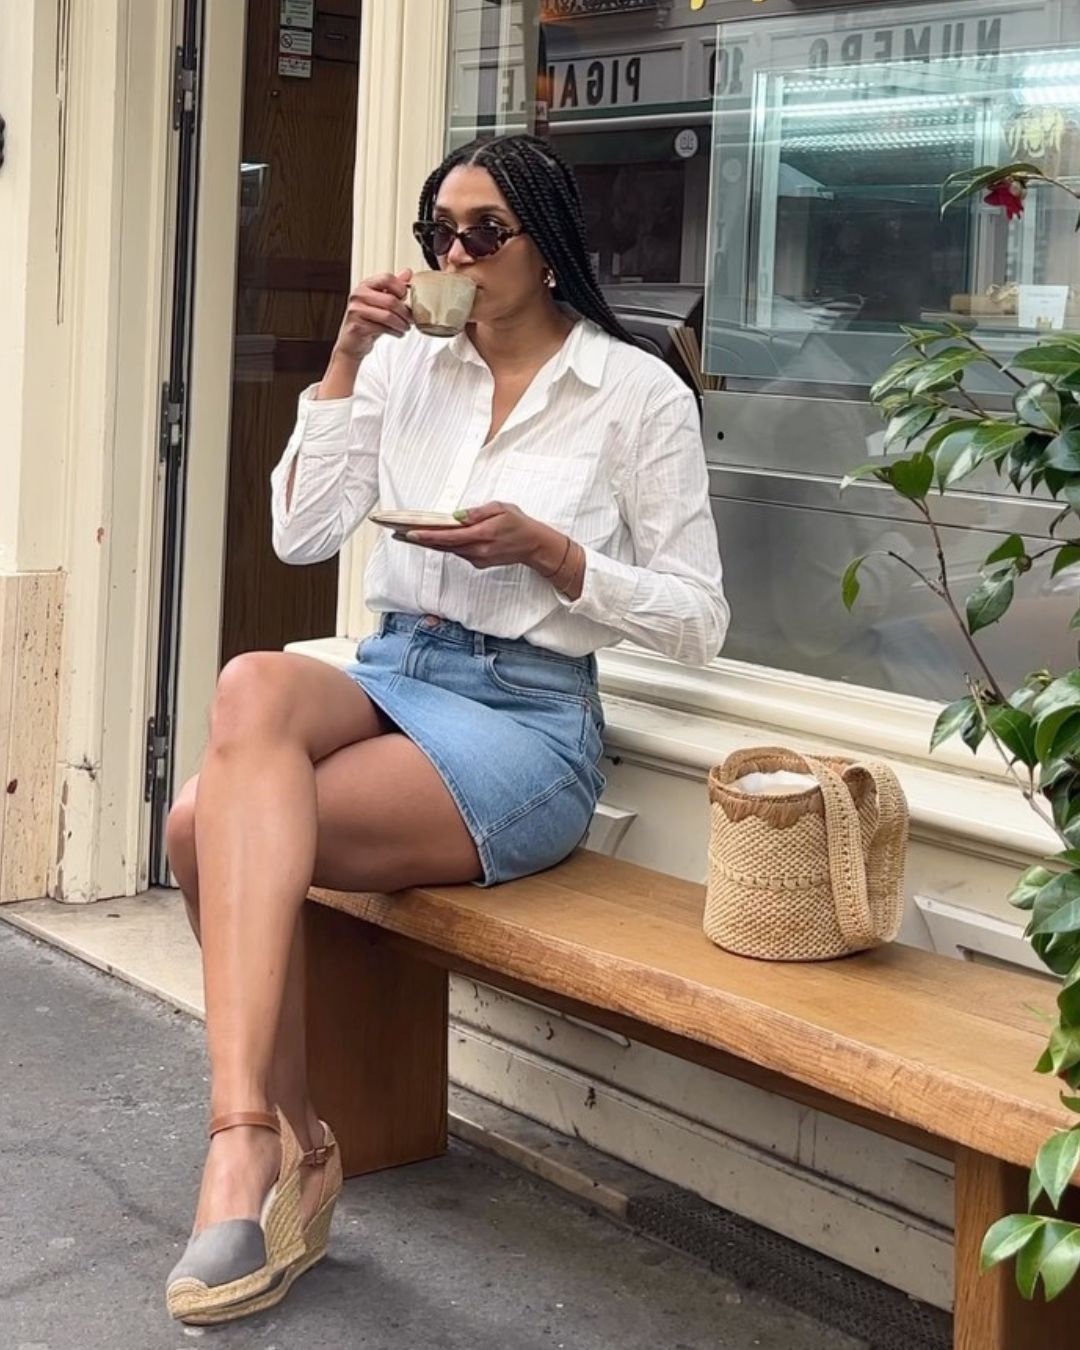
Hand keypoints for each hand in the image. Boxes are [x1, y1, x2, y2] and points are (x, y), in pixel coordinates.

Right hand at [333, 270, 412, 360]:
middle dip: (405, 312)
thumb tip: (408, 272)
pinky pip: (382, 328)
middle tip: (411, 320)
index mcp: (365, 285)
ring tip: (405, 327)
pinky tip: (398, 333)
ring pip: (388, 315)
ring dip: (401, 324)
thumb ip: (393, 288)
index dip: (401, 288)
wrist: (352, 342)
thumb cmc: (368, 321)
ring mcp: (356, 310)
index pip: (387, 278)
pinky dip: (395, 332)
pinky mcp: (357, 326)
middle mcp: (359, 295)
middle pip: (391, 300)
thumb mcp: (381, 302)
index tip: (407, 299)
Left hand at [402, 502, 563, 571]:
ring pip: (448, 550)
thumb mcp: (502, 508)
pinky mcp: (478, 562)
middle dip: (421, 539)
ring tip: (408, 535)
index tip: (410, 533)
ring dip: (429, 543)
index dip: (428, 536)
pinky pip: (457, 552)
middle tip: (399, 533)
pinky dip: (444, 545)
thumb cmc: (519, 524)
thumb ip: (478, 512)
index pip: (449, 537)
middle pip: (443, 545)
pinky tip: (431, 538)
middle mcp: (478, 551)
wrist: (534, 546)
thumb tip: (458, 516)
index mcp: (483, 535)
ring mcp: (477, 559)